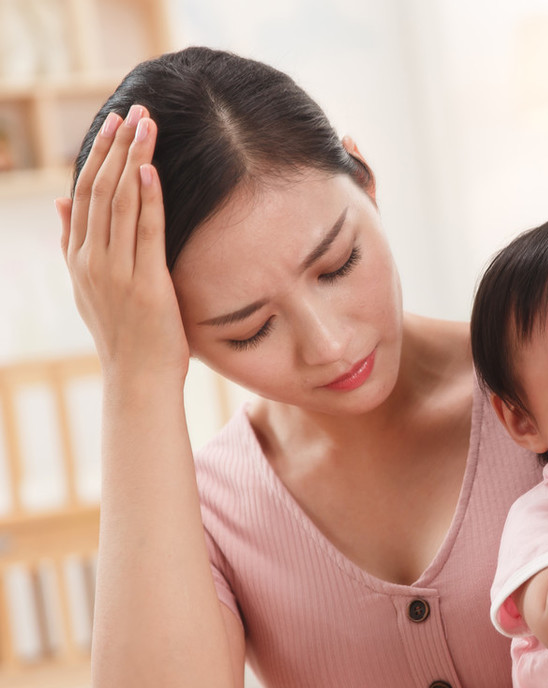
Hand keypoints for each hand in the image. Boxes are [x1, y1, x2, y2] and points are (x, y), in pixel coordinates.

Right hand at [56, 105, 189, 386]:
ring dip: (133, 159)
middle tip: (133, 110)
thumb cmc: (127, 335)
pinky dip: (147, 198)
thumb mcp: (90, 286)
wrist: (138, 380)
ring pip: (119, 202)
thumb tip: (61, 202)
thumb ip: (74, 243)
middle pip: (99, 189)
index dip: (99, 154)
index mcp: (78, 257)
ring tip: (147, 125)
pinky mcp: (144, 283)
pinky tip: (150, 169)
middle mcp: (91, 260)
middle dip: (116, 146)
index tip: (114, 122)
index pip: (85, 193)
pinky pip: (144, 232)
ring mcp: (115, 271)